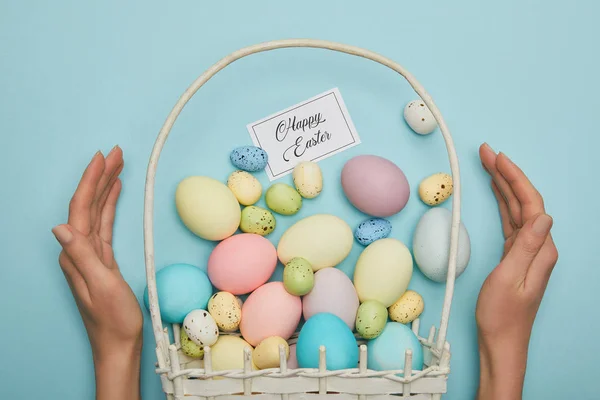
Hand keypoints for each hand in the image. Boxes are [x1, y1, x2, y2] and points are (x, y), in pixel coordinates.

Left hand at [52, 147, 142, 399]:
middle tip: (116, 153)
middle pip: (87, 205)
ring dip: (106, 188)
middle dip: (100, 177)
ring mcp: (90, 255)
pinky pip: (104, 225)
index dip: (91, 181)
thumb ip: (82, 256)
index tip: (103, 158)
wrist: (119, 343)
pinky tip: (115, 195)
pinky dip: (110, 206)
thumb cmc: (113, 319)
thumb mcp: (100, 287)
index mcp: (76, 254)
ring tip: (117, 166)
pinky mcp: (102, 260)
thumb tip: (60, 227)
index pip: (80, 209)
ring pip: (97, 212)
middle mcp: (78, 251)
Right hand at [475, 143, 557, 399]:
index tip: (496, 158)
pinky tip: (495, 193)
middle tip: (486, 152)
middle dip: (506, 174)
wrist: (501, 342)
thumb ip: (525, 246)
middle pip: (525, 201)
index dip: (514, 178)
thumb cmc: (502, 315)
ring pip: (517, 209)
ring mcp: (528, 251)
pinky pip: (510, 220)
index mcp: (541, 249)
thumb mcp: (510, 279)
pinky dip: (502, 203)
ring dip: (503, 185)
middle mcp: (539, 246)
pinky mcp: (516, 255)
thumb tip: (542, 214)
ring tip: (488, 164)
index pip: (530, 203)